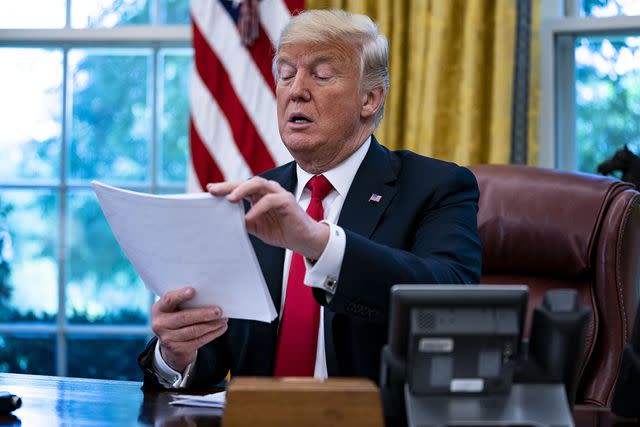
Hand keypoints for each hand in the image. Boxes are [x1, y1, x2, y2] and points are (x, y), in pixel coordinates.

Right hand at [151, 287, 227, 372]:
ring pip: (194, 331)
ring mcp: (167, 339)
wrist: (171, 345)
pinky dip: (212, 334)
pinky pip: (198, 341)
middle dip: (204, 314)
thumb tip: (209, 295)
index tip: (193, 291)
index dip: (180, 295)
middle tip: (219, 311)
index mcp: (159, 309)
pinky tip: (221, 328)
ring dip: (212, 325)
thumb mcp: (175, 309)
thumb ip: (185, 302)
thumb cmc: (177, 318)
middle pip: (184, 317)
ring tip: (224, 319)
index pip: (169, 300)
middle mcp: (159, 324)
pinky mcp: (178, 349)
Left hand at [207, 177, 329, 259]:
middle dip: (229, 186)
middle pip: (246, 182)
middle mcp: (268, 191)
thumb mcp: (256, 227)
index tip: (209, 190)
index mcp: (259, 195)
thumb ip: (243, 221)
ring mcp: (278, 194)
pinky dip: (258, 208)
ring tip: (230, 199)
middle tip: (213, 191)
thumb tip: (223, 219)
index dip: (225, 188)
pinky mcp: (287, 201)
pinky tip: (249, 217)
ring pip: (259, 184)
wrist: (304, 240)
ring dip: (243, 190)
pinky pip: (270, 200)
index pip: (240, 188)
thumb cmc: (281, 231)